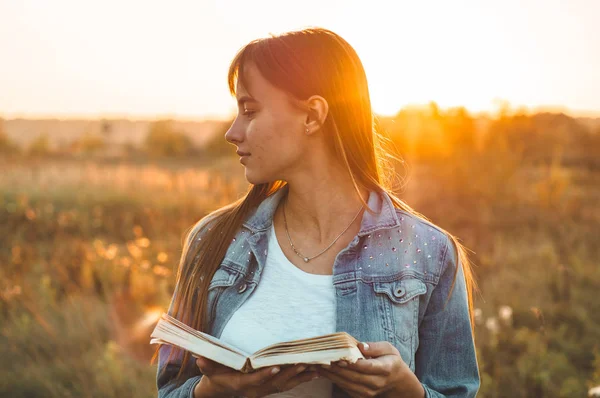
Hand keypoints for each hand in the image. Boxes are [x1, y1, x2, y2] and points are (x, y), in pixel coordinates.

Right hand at [193, 356, 318, 397]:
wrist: (222, 390)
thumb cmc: (216, 376)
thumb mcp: (209, 371)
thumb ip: (207, 364)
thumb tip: (199, 358)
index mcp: (243, 384)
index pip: (256, 380)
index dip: (265, 374)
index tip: (276, 367)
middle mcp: (257, 390)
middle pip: (276, 383)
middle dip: (290, 373)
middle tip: (302, 363)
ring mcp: (266, 390)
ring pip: (286, 384)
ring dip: (300, 376)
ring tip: (315, 367)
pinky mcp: (273, 388)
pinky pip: (290, 384)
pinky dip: (302, 378)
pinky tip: (315, 372)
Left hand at [314, 342, 424, 397]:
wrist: (397, 382)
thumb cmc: (391, 361)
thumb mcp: (389, 349)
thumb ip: (375, 347)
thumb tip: (361, 346)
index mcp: (385, 369)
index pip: (366, 367)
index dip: (351, 363)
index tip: (338, 358)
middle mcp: (377, 383)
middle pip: (354, 377)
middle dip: (336, 369)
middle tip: (321, 360)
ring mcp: (369, 392)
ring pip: (347, 384)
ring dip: (332, 375)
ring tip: (318, 365)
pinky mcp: (362, 396)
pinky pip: (346, 388)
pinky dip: (334, 380)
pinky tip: (325, 372)